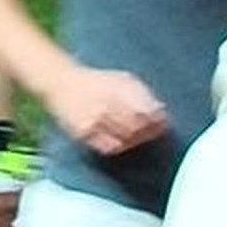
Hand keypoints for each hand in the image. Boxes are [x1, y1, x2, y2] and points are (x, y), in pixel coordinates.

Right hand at [50, 63, 172, 157]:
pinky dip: (121, 146)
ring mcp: (94, 120)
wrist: (63, 83)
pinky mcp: (84, 133)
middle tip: (154, 132)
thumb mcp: (122, 79)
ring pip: (126, 139)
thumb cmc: (97, 82)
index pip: (146, 111)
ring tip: (138, 136)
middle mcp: (106, 104)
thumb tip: (160, 110)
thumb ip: (141, 94)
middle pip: (138, 127)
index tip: (163, 122)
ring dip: (137, 140)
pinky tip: (122, 140)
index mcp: (118, 89)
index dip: (158, 120)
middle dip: (150, 132)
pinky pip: (110, 147)